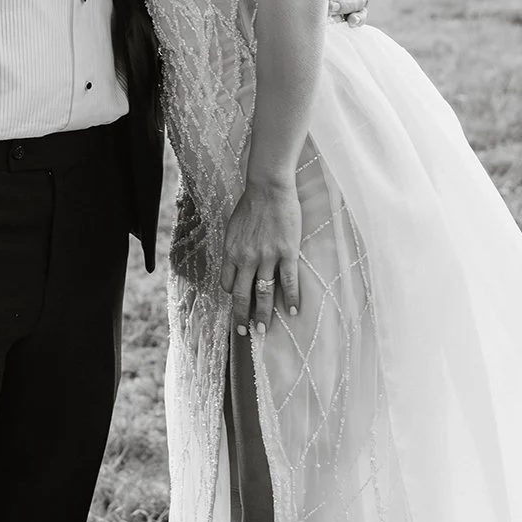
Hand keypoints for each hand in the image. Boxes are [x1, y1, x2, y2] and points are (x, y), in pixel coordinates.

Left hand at [221, 174, 301, 337]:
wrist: (269, 187)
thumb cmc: (251, 204)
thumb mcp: (233, 227)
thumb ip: (235, 247)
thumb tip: (237, 263)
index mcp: (231, 252)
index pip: (227, 283)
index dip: (232, 295)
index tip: (238, 302)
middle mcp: (246, 258)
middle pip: (242, 295)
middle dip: (242, 317)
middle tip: (245, 333)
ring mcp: (267, 256)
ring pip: (264, 293)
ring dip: (264, 314)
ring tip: (265, 329)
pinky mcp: (286, 252)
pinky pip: (289, 281)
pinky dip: (291, 298)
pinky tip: (294, 311)